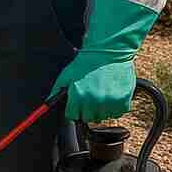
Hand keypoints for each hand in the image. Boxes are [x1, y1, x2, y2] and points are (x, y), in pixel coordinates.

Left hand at [49, 0, 157, 121]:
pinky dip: (114, 107)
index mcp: (78, 95)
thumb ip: (57, 89)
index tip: (76, 104)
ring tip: (101, 93)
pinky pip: (116, 114)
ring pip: (102, 117)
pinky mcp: (123, 103)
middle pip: (87, 118)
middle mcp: (93, 101)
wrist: (109, 52)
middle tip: (90, 96)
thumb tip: (48, 102)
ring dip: (101, 109)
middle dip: (86, 110)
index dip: (73, 109)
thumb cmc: (87, 62)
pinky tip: (111, 94)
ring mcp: (109, 103)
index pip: (72, 115)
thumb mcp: (67, 73)